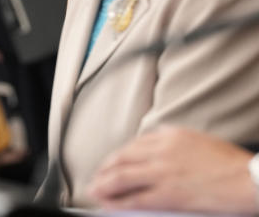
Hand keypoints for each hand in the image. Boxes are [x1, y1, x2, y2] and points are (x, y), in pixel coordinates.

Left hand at [88, 125, 256, 212]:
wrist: (249, 179)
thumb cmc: (231, 164)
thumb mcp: (198, 141)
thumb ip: (174, 143)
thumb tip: (155, 150)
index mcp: (170, 135)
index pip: (133, 144)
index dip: (118, 156)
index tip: (111, 164)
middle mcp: (161, 150)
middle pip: (121, 157)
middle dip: (105, 168)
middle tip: (96, 177)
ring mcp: (163, 171)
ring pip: (121, 176)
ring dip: (103, 184)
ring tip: (94, 190)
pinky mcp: (168, 193)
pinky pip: (134, 198)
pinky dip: (117, 201)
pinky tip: (108, 203)